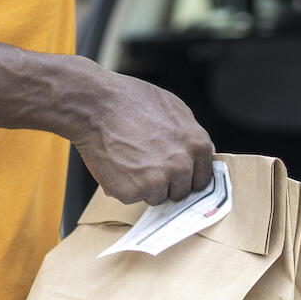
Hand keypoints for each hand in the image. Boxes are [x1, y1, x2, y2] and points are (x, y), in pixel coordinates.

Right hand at [67, 60, 214, 205]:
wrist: (96, 105)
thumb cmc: (132, 101)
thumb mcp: (176, 109)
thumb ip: (192, 135)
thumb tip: (204, 154)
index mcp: (198, 146)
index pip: (203, 178)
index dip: (188, 177)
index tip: (177, 175)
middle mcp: (182, 166)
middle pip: (181, 192)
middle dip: (167, 183)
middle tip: (146, 163)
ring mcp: (158, 181)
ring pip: (157, 197)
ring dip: (145, 186)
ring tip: (130, 159)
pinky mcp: (133, 192)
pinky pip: (133, 198)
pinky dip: (124, 187)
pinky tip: (117, 164)